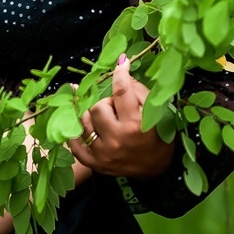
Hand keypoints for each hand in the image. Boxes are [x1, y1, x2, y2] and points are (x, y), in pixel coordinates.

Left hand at [67, 55, 175, 179]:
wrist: (156, 170)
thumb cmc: (158, 138)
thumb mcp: (157, 113)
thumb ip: (139, 91)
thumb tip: (122, 70)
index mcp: (136, 125)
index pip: (121, 92)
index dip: (119, 74)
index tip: (121, 63)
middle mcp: (116, 139)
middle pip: (98, 107)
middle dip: (107, 103)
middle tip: (117, 109)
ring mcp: (102, 153)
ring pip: (84, 122)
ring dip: (93, 116)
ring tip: (106, 119)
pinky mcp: (94, 163)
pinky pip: (75, 143)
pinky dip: (78, 133)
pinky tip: (87, 127)